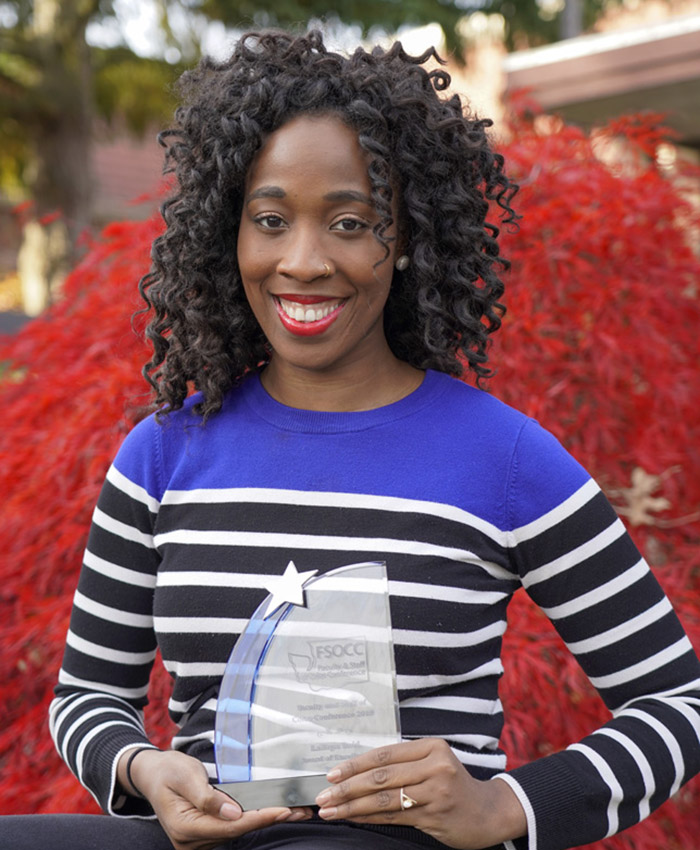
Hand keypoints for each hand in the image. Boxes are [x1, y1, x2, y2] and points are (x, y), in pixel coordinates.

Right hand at [119, 748, 311, 849]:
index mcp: (185, 827)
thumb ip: (208, 797)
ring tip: (293, 810)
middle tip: (300, 811)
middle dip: (269, 820)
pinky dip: (252, 820)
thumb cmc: (168, 770)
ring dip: (264, 821)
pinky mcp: (202, 834)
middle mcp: (191, 841)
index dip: (259, 818)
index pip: (231, 826)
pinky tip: (271, 813)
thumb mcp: (187, 776)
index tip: (283, 810)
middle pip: (237, 832)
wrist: (150, 773)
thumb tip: (234, 812)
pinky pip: (231, 829)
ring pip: (236, 832)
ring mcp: (196, 841)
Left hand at [315, 739, 526, 849]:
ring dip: (353, 807)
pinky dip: (369, 819)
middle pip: (381, 777)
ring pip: (384, 800)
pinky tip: (353, 819)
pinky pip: (394, 818)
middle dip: (347, 788)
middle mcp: (435, 767)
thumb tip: (357, 770)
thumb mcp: (434, 763)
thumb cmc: (453, 784)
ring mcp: (436, 793)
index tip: (332, 773)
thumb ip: (403, 763)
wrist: (488, 812)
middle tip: (324, 796)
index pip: (384, 755)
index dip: (355, 764)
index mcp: (431, 747)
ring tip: (331, 811)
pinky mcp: (435, 816)